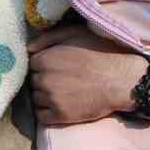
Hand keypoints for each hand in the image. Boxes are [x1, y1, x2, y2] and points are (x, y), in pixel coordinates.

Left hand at [28, 25, 145, 124]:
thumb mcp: (74, 33)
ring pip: (36, 99)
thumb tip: (28, 48)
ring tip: (64, 92)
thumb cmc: (100, 52)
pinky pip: (41, 116)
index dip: (44, 65)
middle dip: (44, 80)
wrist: (121, 79)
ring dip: (45, 96)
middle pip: (33, 82)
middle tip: (63, 79)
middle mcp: (44, 80)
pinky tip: (61, 105)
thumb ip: (48, 37)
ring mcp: (51, 99)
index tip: (57, 67)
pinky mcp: (60, 116)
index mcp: (44, 59)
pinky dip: (47, 112)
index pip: (32, 64)